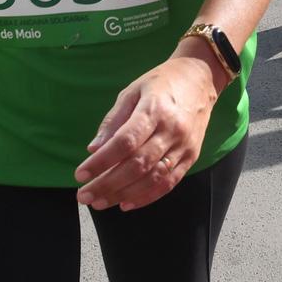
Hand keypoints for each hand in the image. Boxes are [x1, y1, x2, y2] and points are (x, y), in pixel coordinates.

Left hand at [75, 56, 218, 211]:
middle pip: (137, 165)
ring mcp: (184, 146)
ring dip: (124, 194)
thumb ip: (113, 121)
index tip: (80, 174)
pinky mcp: (192, 156)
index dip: (101, 161)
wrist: (201, 78)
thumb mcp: (132, 92)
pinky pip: (169, 183)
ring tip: (100, 203)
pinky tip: (126, 203)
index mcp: (154, 109)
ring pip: (153, 178)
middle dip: (108, 184)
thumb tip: (93, 149)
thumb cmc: (161, 83)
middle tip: (84, 196)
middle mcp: (171, 130)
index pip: (125, 142)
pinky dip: (147, 197)